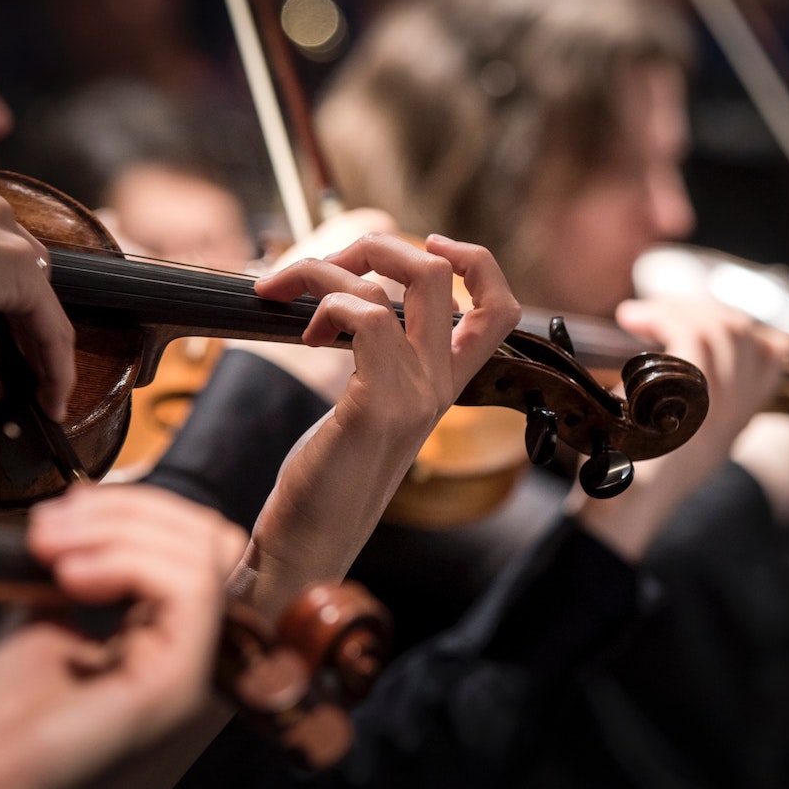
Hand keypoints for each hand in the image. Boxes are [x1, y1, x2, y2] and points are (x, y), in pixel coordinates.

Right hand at [0, 180, 76, 420]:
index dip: (3, 318)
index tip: (3, 357)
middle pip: (24, 280)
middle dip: (24, 335)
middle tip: (22, 379)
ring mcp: (1, 233)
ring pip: (39, 302)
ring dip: (42, 352)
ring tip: (42, 395)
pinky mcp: (17, 265)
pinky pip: (50, 322)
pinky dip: (56, 363)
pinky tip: (52, 393)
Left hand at [0, 485, 243, 788]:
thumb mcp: (41, 622)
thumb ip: (81, 573)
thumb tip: (90, 511)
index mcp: (164, 640)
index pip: (195, 544)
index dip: (135, 511)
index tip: (58, 516)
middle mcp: (189, 655)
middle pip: (208, 538)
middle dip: (129, 509)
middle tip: (49, 527)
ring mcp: (190, 672)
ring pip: (203, 554)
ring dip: (121, 529)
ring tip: (49, 547)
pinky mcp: (178, 686)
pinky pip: (190, 590)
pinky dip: (130, 560)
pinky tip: (71, 575)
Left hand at [239, 233, 519, 612]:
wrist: (309, 543)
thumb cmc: (329, 477)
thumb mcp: (369, 407)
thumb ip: (379, 358)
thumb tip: (353, 299)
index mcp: (446, 384)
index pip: (501, 307)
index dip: (474, 260)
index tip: (428, 244)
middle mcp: (439, 386)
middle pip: (439, 270)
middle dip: (374, 246)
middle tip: (327, 268)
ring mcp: (414, 394)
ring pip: (396, 284)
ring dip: (325, 269)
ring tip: (288, 296)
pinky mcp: (376, 404)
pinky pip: (366, 317)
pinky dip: (326, 302)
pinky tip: (305, 335)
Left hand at [577, 296, 788, 558]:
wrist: (621, 516)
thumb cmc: (628, 478)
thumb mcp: (670, 435)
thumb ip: (681, 400)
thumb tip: (661, 352)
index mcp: (735, 421)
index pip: (774, 356)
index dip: (742, 324)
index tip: (700, 319)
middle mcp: (736, 413)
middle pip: (745, 334)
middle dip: (702, 309)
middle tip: (658, 311)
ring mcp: (720, 409)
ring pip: (723, 330)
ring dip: (677, 308)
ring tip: (639, 315)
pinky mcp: (693, 402)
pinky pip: (692, 337)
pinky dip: (662, 316)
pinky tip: (634, 319)